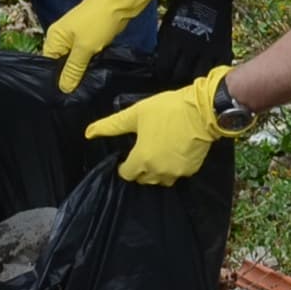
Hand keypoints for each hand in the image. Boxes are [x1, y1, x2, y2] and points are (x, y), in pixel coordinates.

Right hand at [40, 0, 175, 91]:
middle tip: (75, 96)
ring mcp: (76, 37)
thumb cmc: (97, 22)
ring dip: (81, 71)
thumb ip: (73, 70)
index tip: (63, 96)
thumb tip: (63, 89)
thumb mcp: (84, 49)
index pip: (48, 64)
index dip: (55, 79)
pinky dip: (89, 63)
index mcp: (54, 37)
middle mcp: (62, 37)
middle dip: (69, 76)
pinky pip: (85, 55)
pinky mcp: (90, 38)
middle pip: (61, 63)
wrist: (119, 3)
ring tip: (85, 89)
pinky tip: (93, 77)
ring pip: (75, 60)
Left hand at [83, 65, 241, 184]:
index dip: (124, 165)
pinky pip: (176, 174)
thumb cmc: (166, 110)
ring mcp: (176, 173)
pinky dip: (172, 167)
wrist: (202, 110)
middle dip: (139, 168)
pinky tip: (173, 152)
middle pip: (143, 179)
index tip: (127, 154)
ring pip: (160, 180)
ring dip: (155, 171)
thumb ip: (111, 126)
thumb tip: (88, 133)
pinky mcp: (192, 170)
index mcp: (142, 159)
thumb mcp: (136, 114)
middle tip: (143, 149)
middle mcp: (158, 172)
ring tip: (157, 152)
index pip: (127, 174)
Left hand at [150, 0, 238, 84]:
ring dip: (191, 79)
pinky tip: (204, 71)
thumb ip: (164, 42)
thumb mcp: (168, 21)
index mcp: (172, 40)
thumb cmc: (185, 4)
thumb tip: (159, 61)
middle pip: (179, 76)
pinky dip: (209, 72)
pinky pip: (215, 68)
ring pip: (197, 76)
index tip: (161, 75)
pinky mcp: (222, 48)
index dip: (161, 74)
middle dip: (174, 79)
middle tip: (173, 80)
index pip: (163, 68)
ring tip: (188, 78)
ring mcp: (207, 50)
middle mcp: (189, 48)